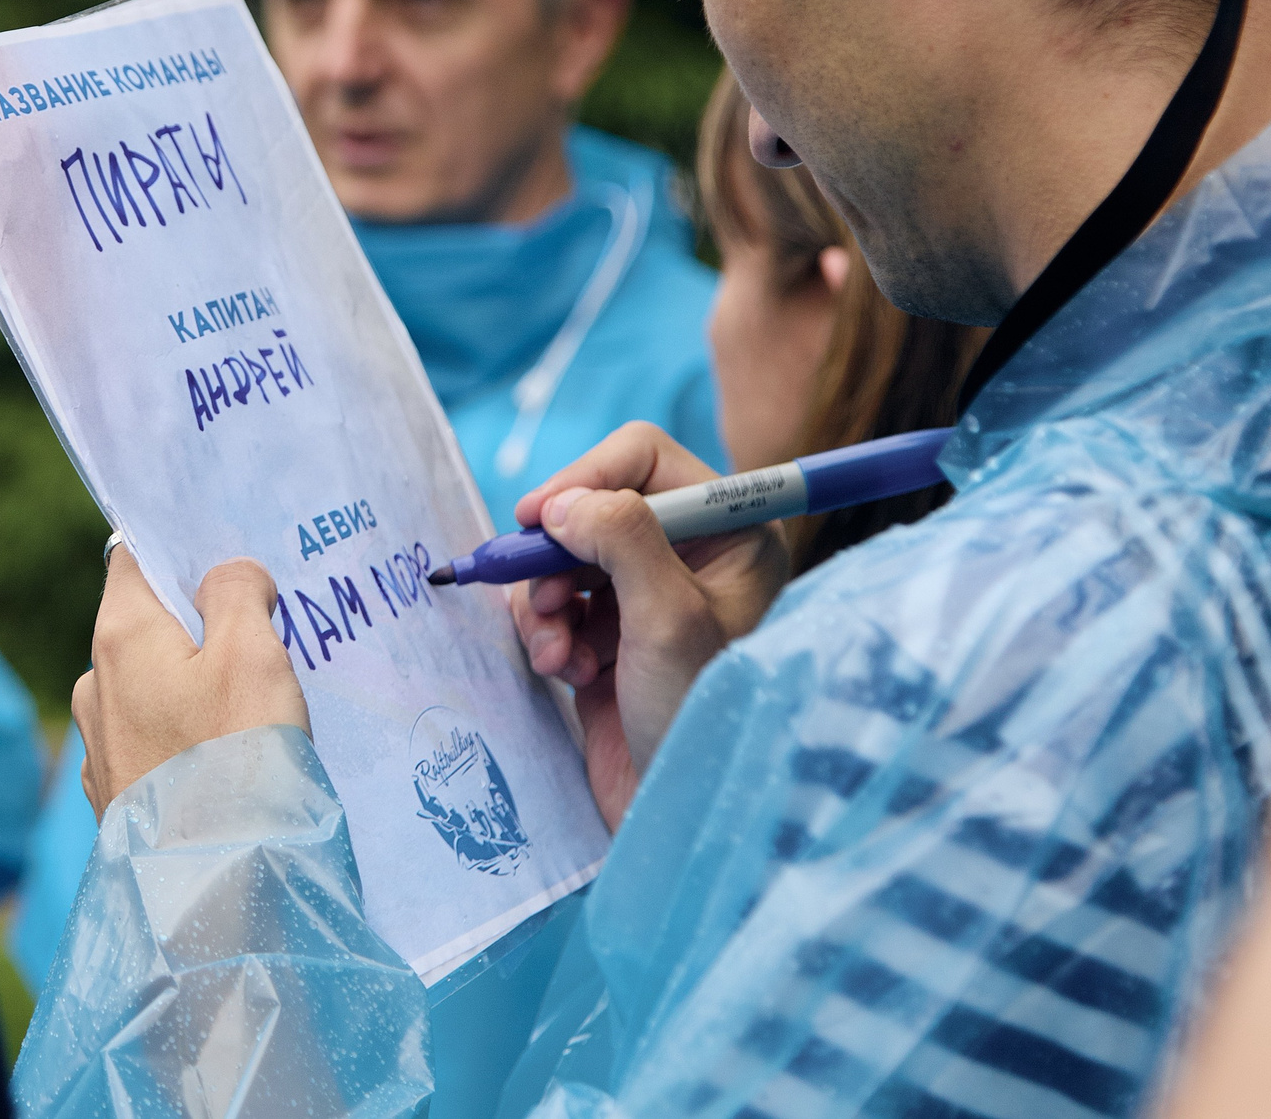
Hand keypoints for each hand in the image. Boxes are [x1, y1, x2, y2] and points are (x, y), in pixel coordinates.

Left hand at [73, 547, 311, 813]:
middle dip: (196, 626)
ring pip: (150, 691)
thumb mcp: (253, 654)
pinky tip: (226, 761)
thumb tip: (226, 574)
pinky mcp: (116, 800)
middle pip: (145, 627)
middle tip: (260, 636)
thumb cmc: (236, 761)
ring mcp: (98, 749)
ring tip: (251, 708)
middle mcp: (94, 688)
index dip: (177, 550)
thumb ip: (237, 593)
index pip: (132, 559)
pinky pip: (151, 745)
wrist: (213, 891)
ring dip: (192, 688)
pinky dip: (183, 739)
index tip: (226, 559)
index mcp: (119, 638)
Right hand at [508, 423, 788, 829]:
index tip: (540, 518)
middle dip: (557, 553)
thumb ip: (621, 538)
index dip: (586, 476)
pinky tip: (566, 671)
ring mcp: (647, 597)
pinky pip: (555, 604)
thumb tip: (561, 503)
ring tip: (557, 651)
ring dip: (546, 600)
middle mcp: (692, 555)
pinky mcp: (609, 637)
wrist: (679, 812)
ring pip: (564, 556)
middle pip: (593, 505)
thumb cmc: (697, 714)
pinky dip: (547, 632)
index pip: (644, 458)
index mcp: (731, 533)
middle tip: (539, 593)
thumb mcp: (668, 617)